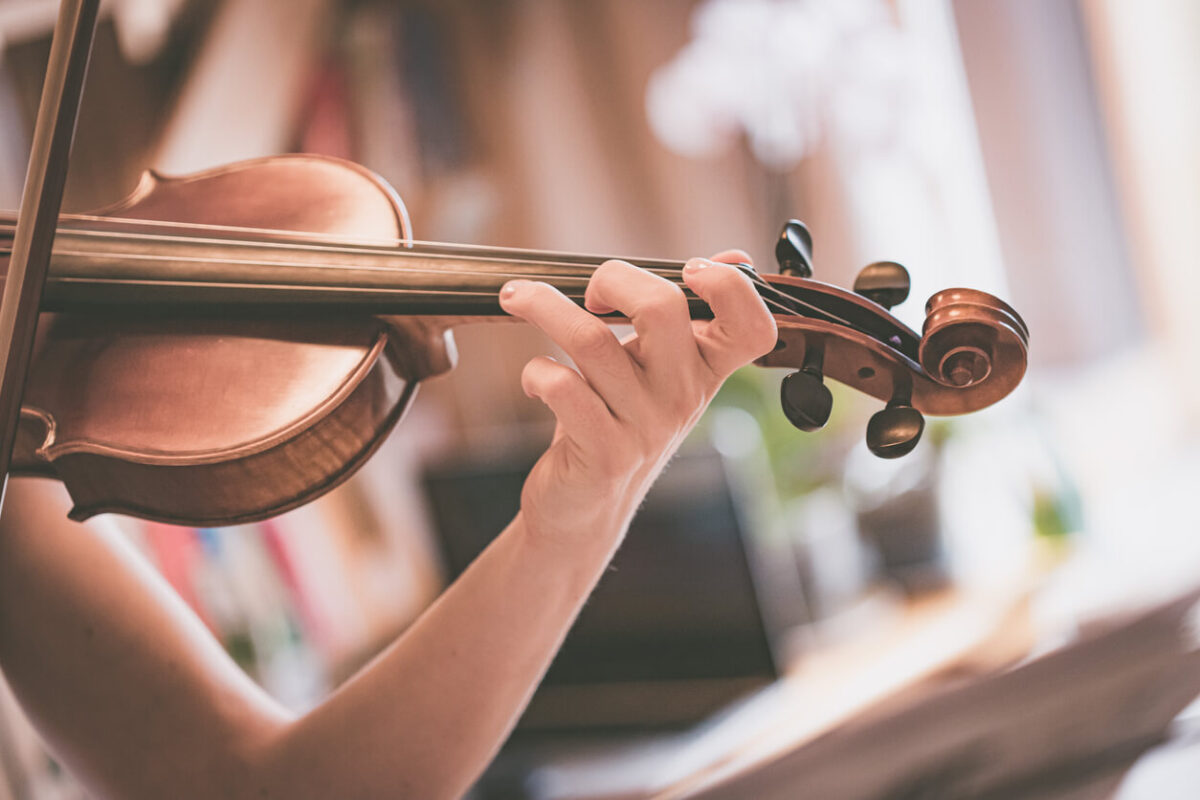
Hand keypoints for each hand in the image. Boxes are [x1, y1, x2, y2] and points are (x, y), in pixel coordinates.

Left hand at [498, 251, 776, 551]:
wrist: (585, 508)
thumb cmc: (619, 424)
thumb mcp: (661, 371)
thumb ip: (690, 317)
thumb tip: (736, 257)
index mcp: (706, 370)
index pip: (751, 326)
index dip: (729, 286)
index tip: (688, 269)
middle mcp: (682, 396)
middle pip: (662, 307)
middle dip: (612, 277)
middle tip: (589, 292)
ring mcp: (644, 426)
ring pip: (593, 340)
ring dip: (545, 307)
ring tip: (518, 299)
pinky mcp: (602, 450)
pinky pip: (562, 388)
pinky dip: (537, 370)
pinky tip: (536, 375)